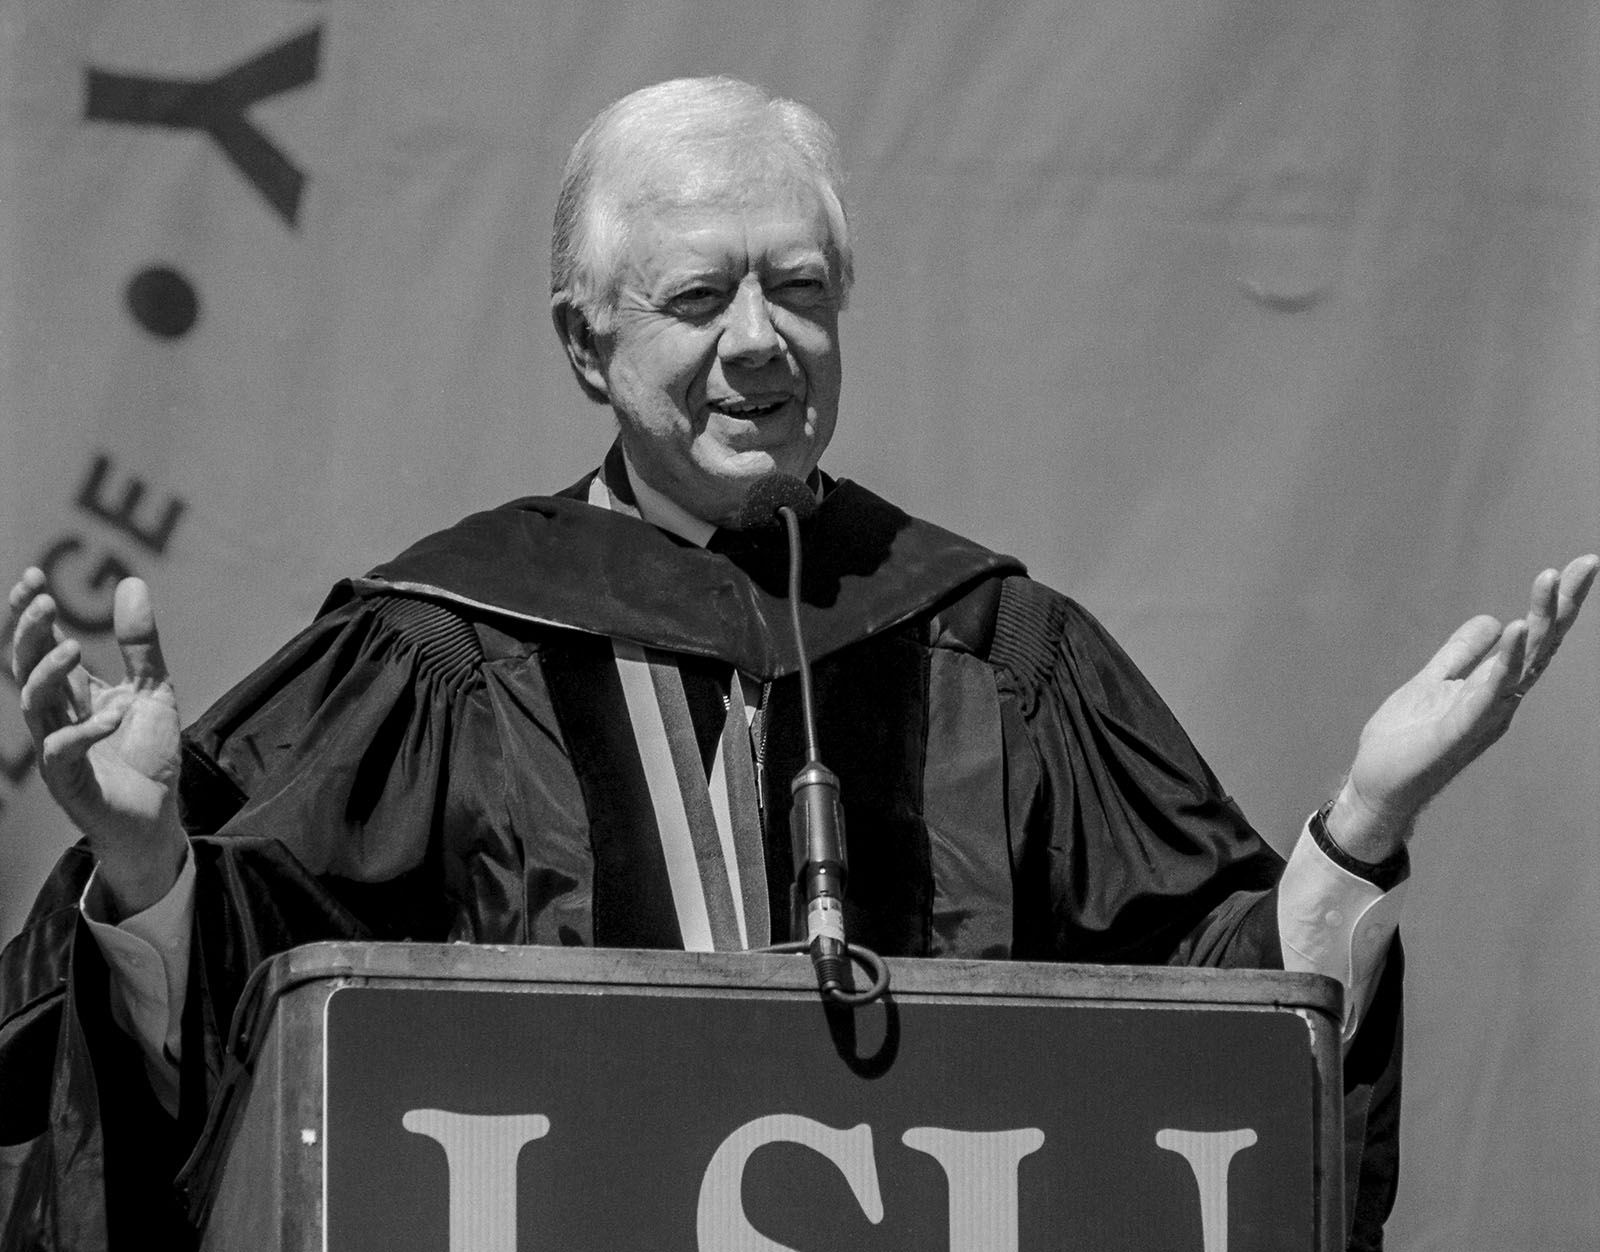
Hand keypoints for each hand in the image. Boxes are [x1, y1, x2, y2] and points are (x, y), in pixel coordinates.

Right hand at [10, 568, 185, 916]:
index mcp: (70, 693)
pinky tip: (115, 714)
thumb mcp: (152, 689)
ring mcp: (57, 749)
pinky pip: (62, 751)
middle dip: (28, 633)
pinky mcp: (70, 782)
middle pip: (24, 668)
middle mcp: (54, 717)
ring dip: (48, 672)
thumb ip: (140, 644)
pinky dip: (87, 729)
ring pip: (32, 705)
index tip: (32, 577)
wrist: (156, 817)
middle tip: (45, 601)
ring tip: (76, 648)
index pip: (38, 646)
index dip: (28, 614)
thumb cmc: (146, 755)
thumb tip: (131, 582)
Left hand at [1329, 554, 1598, 861]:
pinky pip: (1482, 697)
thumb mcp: (1433, 682)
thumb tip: (1493, 620)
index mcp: (1495, 687)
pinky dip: (1500, 666)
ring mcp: (1480, 718)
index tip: (1579, 565)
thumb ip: (1461, 655)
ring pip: (1519, 666)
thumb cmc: (1407, 739)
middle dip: (1560, 606)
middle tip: (1583, 564)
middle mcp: (1499, 702)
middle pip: (1539, 648)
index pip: (1534, 640)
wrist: (1375, 786)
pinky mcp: (1454, 734)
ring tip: (1549, 583)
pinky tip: (1513, 635)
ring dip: (1535, 624)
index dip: (1556, 605)